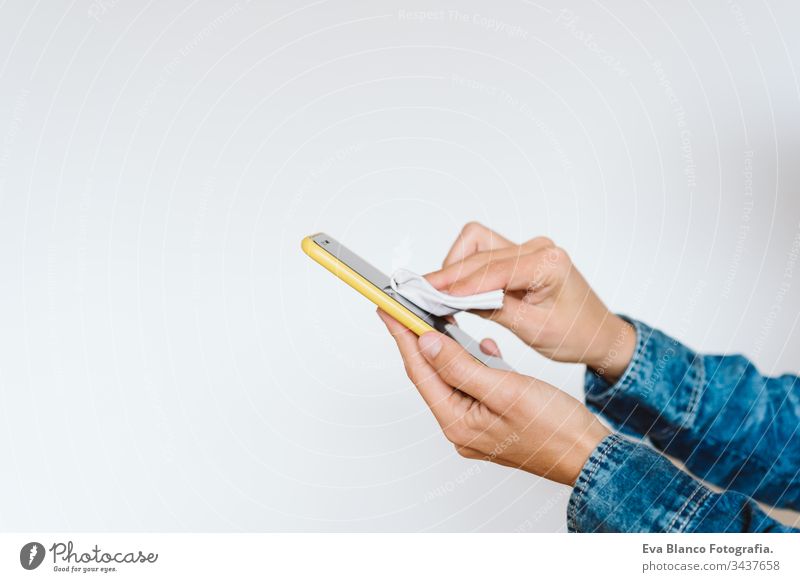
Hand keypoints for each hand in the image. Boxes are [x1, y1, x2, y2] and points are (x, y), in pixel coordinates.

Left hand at [377, 309, 609, 485]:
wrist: (588, 455)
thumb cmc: (554, 428)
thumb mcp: (504, 389)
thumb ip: (461, 366)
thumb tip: (427, 344)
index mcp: (457, 422)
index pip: (419, 371)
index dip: (403, 336)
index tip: (388, 308)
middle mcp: (460, 426)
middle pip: (431, 374)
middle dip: (419, 339)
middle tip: (407, 307)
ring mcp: (475, 424)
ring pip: (452, 377)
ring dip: (448, 348)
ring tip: (438, 318)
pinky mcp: (491, 418)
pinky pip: (473, 385)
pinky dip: (475, 363)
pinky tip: (484, 347)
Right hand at [426, 222, 634, 381]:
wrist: (598, 333)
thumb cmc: (576, 333)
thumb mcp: (533, 329)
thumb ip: (493, 309)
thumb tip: (455, 300)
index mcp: (548, 263)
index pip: (492, 269)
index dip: (458, 284)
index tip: (431, 296)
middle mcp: (537, 248)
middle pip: (478, 252)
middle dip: (448, 275)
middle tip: (422, 296)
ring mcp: (527, 249)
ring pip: (475, 244)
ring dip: (455, 267)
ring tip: (439, 295)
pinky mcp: (519, 256)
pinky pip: (482, 253)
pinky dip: (465, 269)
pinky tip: (457, 292)